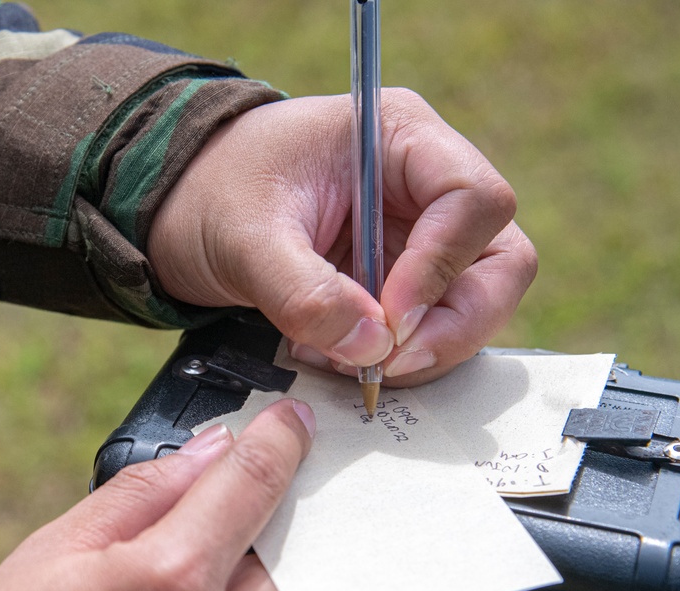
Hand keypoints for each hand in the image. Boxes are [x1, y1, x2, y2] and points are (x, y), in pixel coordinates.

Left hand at [149, 90, 535, 385]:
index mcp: (400, 137)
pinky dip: (399, 358)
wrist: (180, 213)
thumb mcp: (245, 237)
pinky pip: (432, 330)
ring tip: (348, 361)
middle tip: (391, 364)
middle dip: (454, 323)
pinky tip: (344, 360)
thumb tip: (373, 349)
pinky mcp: (400, 283)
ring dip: (425, 349)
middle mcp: (424, 187)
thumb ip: (304, 291)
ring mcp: (418, 238)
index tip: (389, 318)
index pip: (473, 199)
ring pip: (474, 304)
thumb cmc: (211, 194)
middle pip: (498, 260)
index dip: (441, 266)